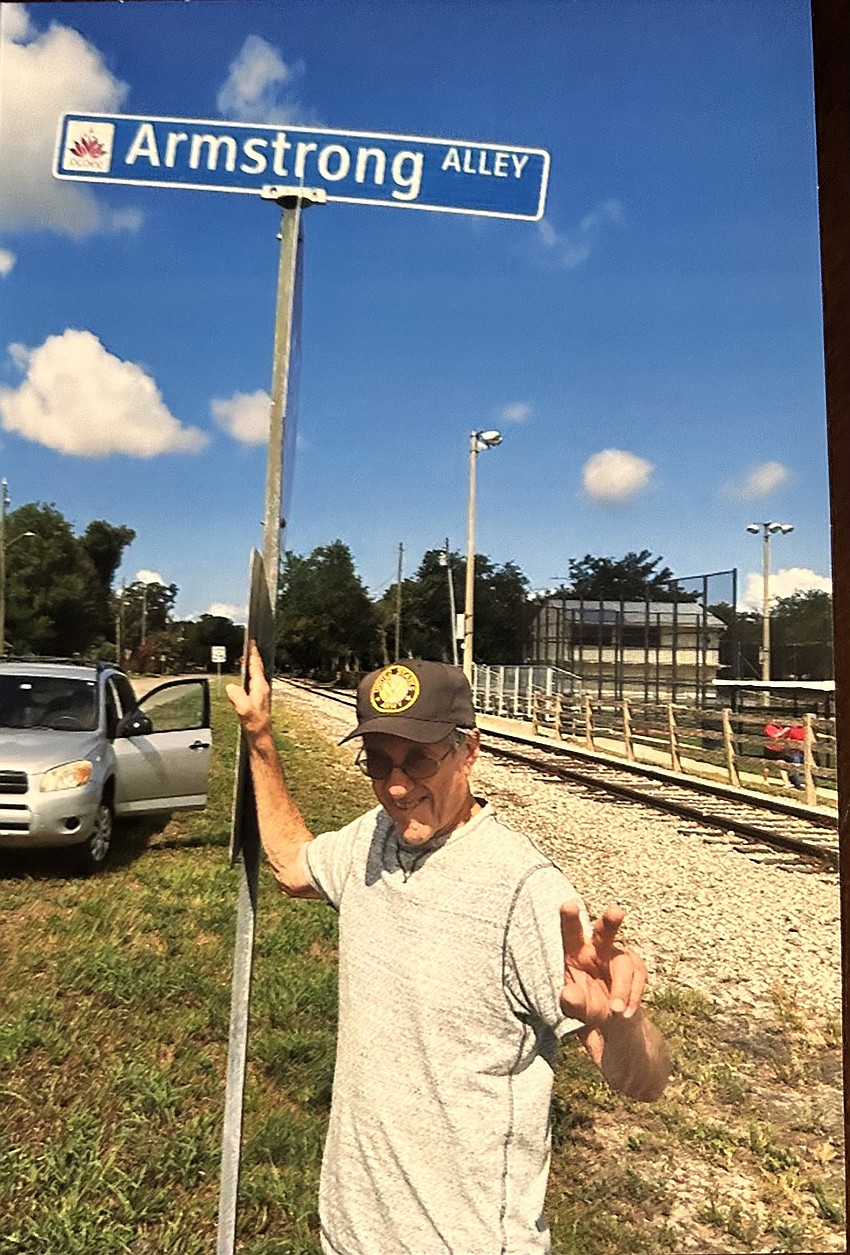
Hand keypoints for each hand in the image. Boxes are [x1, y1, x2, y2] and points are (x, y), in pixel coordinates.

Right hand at [226, 640, 271, 739]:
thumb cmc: (256, 727)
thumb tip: (231, 687)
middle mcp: (262, 689)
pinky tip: (243, 680)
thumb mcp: (244, 711)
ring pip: (255, 675)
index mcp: (260, 688)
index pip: (257, 665)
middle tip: (247, 647)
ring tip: (244, 659)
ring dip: (250, 666)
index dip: (253, 653)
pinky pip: (252, 683)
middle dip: (252, 656)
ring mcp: (261, 695)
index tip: (252, 642)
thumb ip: (238, 697)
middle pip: (257, 668)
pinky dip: (248, 676)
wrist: (260, 739)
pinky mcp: (257, 700)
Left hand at [559, 901, 646, 1030]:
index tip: (568, 905)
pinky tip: (626, 1012)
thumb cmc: (587, 1006)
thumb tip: (569, 994)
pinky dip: (633, 996)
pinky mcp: (636, 966)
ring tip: (616, 1011)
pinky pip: (639, 976)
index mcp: (575, 952)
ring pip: (624, 964)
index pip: (570, 933)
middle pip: (604, 931)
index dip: (569, 919)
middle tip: (615, 912)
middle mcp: (597, 948)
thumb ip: (571, 1003)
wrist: (612, 1019)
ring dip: (621, 989)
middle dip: (610, 921)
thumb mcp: (575, 1009)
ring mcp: (618, 955)